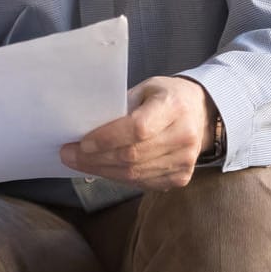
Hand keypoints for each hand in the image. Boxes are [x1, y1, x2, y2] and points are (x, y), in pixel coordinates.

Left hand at [60, 76, 212, 190]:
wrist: (201, 112)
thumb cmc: (165, 97)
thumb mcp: (145, 90)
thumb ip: (121, 108)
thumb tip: (85, 129)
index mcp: (174, 107)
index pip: (138, 128)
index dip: (107, 138)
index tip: (82, 142)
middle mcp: (184, 135)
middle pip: (133, 155)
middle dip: (95, 158)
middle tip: (69, 155)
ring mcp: (185, 160)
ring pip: (135, 173)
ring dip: (102, 171)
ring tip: (79, 163)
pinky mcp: (181, 177)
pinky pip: (142, 182)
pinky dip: (118, 177)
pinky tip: (103, 169)